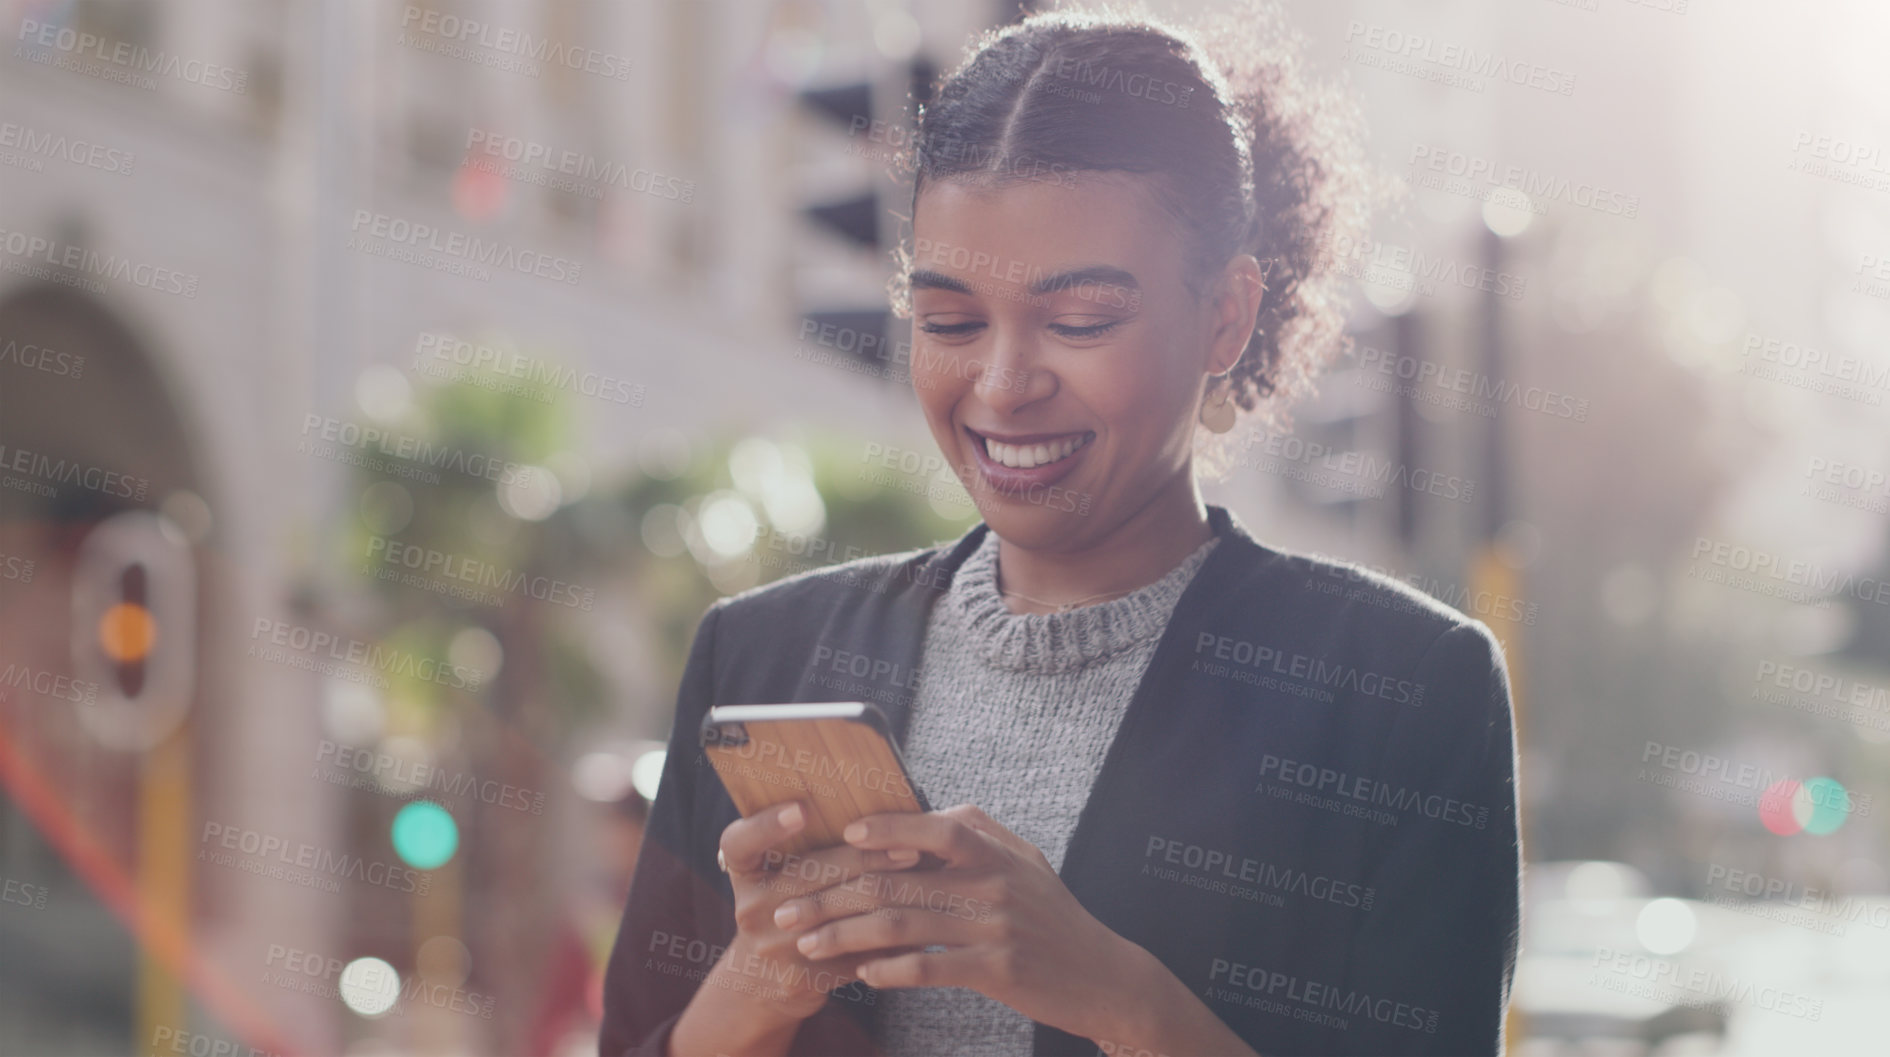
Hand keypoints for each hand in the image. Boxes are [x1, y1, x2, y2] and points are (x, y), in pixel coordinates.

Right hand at [686, 801, 920, 1027]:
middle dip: (864, 858)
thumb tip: (874, 802)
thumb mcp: (780, 872)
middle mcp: (749, 906)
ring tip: (921, 876)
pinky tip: (920, 919)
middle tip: (909, 846)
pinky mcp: (800, 977)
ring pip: (838, 913)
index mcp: (742, 871)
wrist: (765, 980)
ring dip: (885, 893)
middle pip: (809, 874)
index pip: (739, 842)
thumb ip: (809, 841)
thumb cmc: (790, 904)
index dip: (767, 825)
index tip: (801, 810)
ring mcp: (771, 946)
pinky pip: (853, 950)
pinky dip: (889, 934)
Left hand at [769, 804, 1145, 1040]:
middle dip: (834, 894)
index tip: (843, 835)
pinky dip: (889, 970)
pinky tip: (860, 974)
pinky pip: (929, 969)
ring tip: (806, 944)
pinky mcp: (996, 973)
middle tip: (788, 906)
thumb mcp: (1026, 861)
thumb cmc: (1054, 916)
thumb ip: (980, 832)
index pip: (936, 828)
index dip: (889, 826)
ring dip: (845, 935)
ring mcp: (994, 929)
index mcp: (995, 852)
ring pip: (903, 925)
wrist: (1103, 976)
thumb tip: (933, 810)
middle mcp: (993, 884)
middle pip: (899, 881)